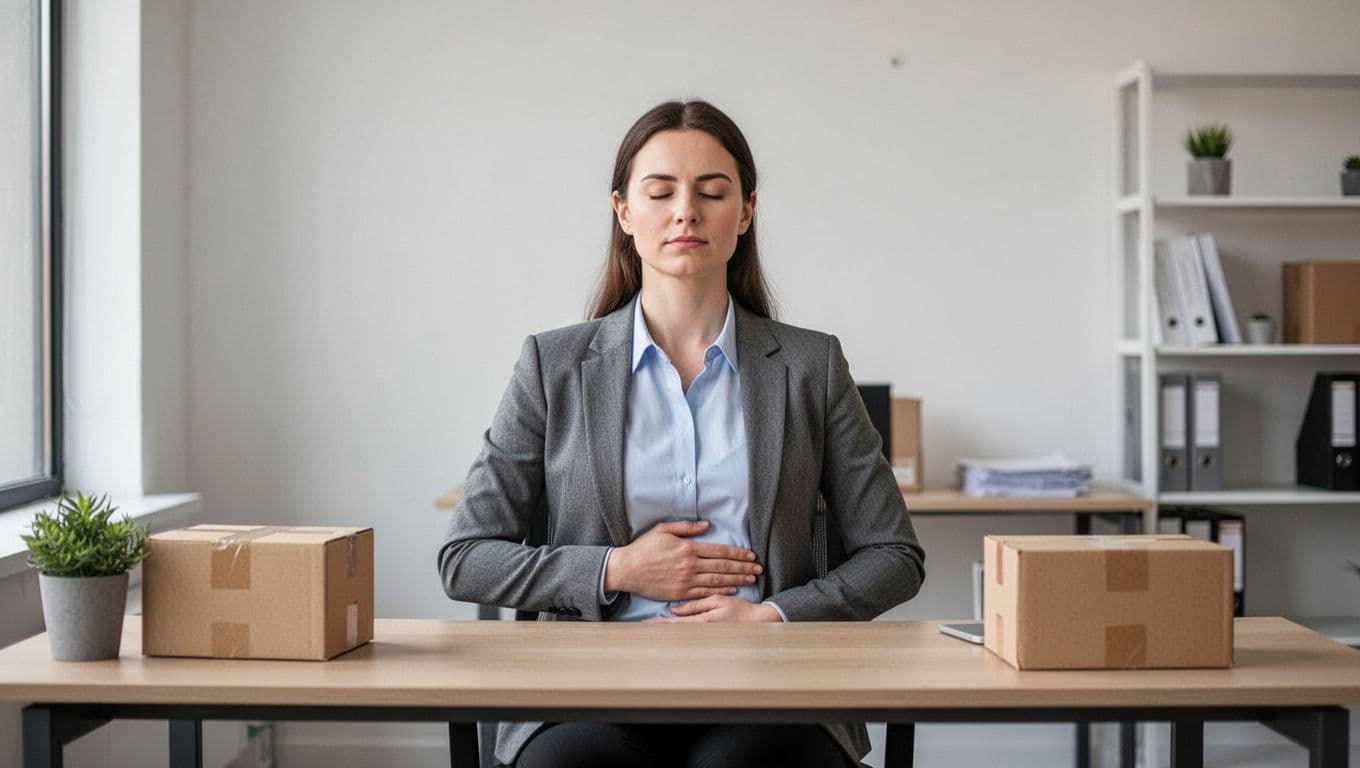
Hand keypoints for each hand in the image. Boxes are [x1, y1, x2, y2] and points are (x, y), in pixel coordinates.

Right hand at [605, 520, 761, 601]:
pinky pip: (705, 593)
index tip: (751, 555)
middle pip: (723, 567)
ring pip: (717, 581)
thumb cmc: (644, 548)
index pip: (719, 551)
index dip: (737, 554)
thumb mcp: (663, 530)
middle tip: (758, 569)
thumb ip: (686, 527)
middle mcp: (690, 565)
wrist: (627, 569)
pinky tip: (732, 590)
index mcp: (688, 548)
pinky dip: (720, 591)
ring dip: (737, 580)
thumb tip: (706, 525)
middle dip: (743, 568)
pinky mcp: (680, 593)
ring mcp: (686, 581)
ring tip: (751, 579)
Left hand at [653, 595, 781, 622]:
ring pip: (678, 633)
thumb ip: (695, 606)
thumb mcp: (717, 602)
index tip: (644, 624)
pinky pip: (687, 633)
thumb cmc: (738, 610)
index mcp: (701, 621)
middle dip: (657, 630)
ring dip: (664, 631)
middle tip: (640, 628)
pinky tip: (667, 629)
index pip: (674, 624)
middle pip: (673, 631)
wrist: (756, 622)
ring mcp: (703, 633)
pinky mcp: (706, 633)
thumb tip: (674, 611)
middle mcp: (699, 630)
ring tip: (648, 630)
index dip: (658, 624)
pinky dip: (676, 631)